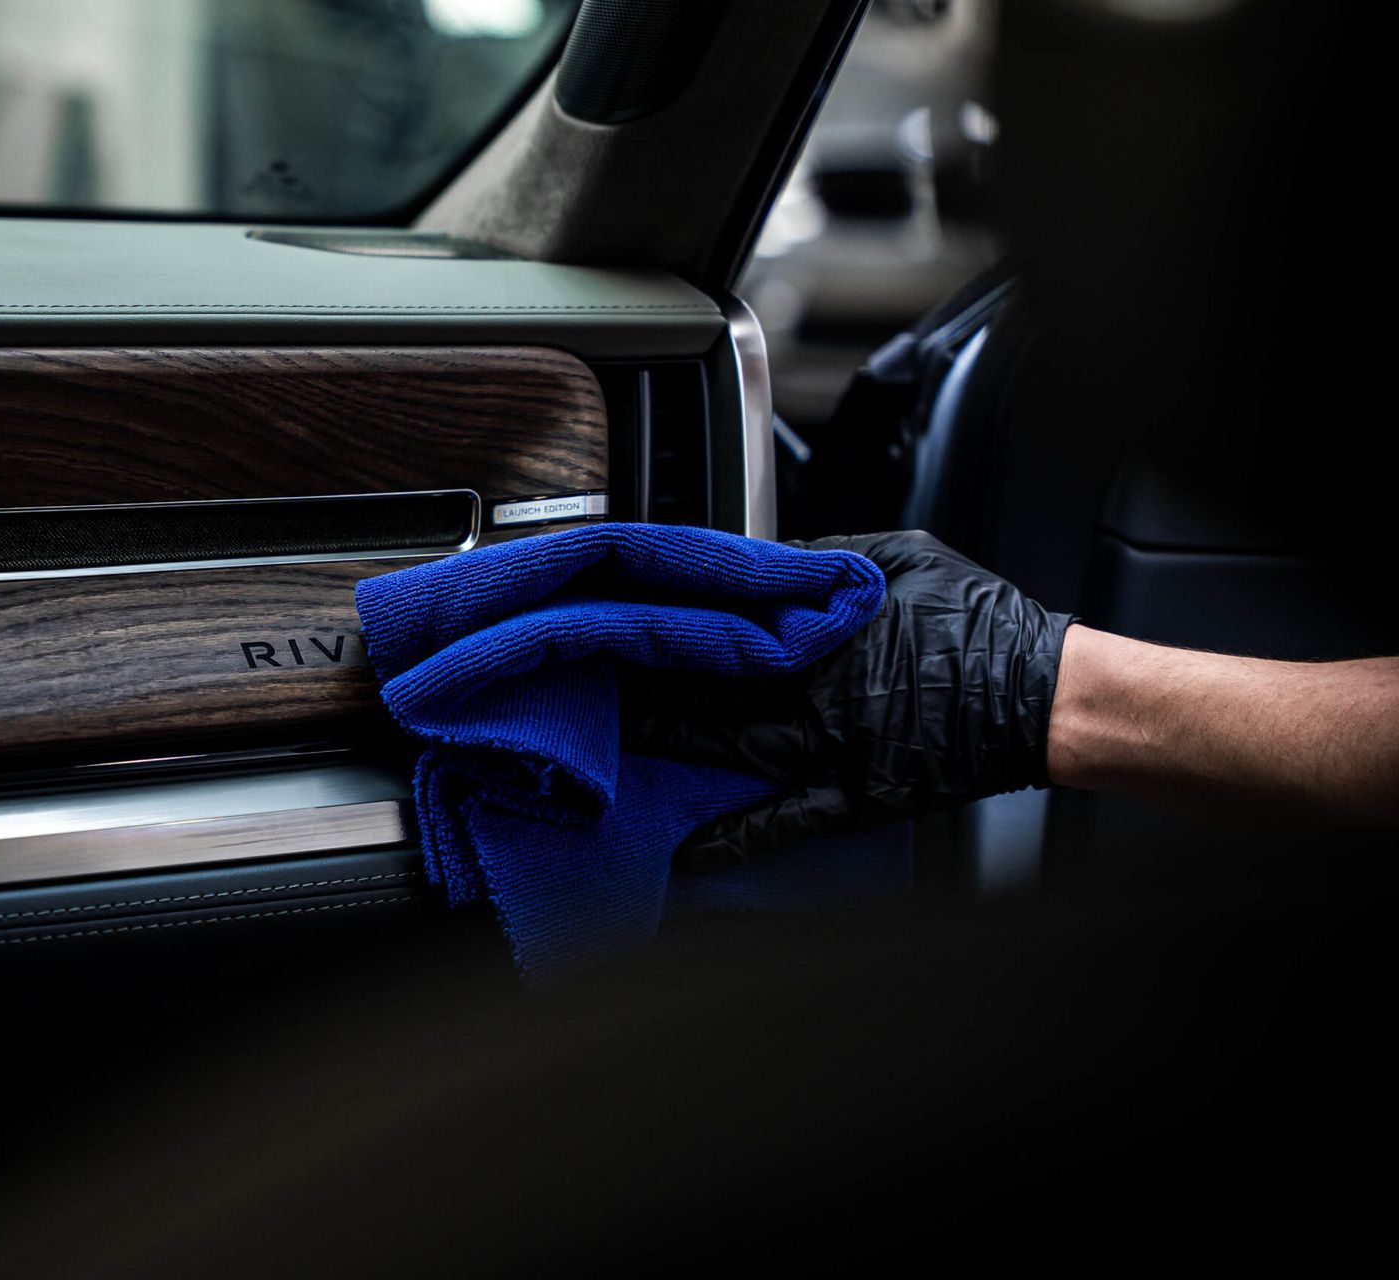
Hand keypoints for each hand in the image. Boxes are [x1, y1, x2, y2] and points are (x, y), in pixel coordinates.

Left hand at [621, 531, 1071, 862]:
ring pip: (726, 749)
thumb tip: (764, 559)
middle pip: (707, 688)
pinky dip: (732, 844)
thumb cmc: (979, 620)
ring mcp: (828, 751)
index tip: (609, 616)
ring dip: (666, 746)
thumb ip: (822, 558)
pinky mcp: (852, 798)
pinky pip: (782, 824)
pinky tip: (683, 859)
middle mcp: (811, 693)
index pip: (718, 624)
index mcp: (818, 632)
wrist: (1044, 695)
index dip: (660, 622)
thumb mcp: (899, 556)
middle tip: (582, 678)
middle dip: (644, 684)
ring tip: (606, 744)